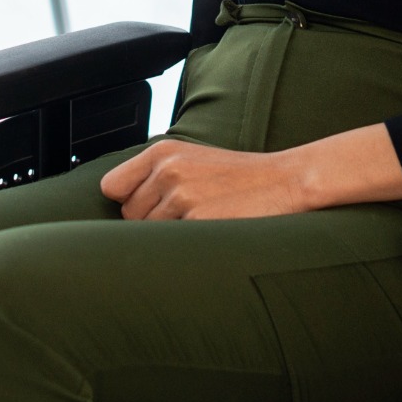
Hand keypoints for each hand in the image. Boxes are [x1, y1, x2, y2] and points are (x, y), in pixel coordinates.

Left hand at [99, 126, 401, 220]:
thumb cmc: (241, 179)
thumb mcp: (193, 162)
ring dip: (170, 239)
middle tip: (190, 217)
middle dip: (151, 223)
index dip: (128, 203)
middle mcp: (167, 169)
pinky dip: (185, 249)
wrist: (288, 182)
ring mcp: (181, 195)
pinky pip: (170, 247)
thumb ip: (155, 176)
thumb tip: (118, 203)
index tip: (148, 210)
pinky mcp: (197, 220)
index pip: (112, 187)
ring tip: (205, 225)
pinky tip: (209, 237)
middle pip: (128, 216)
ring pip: (148, 235)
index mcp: (163, 151)